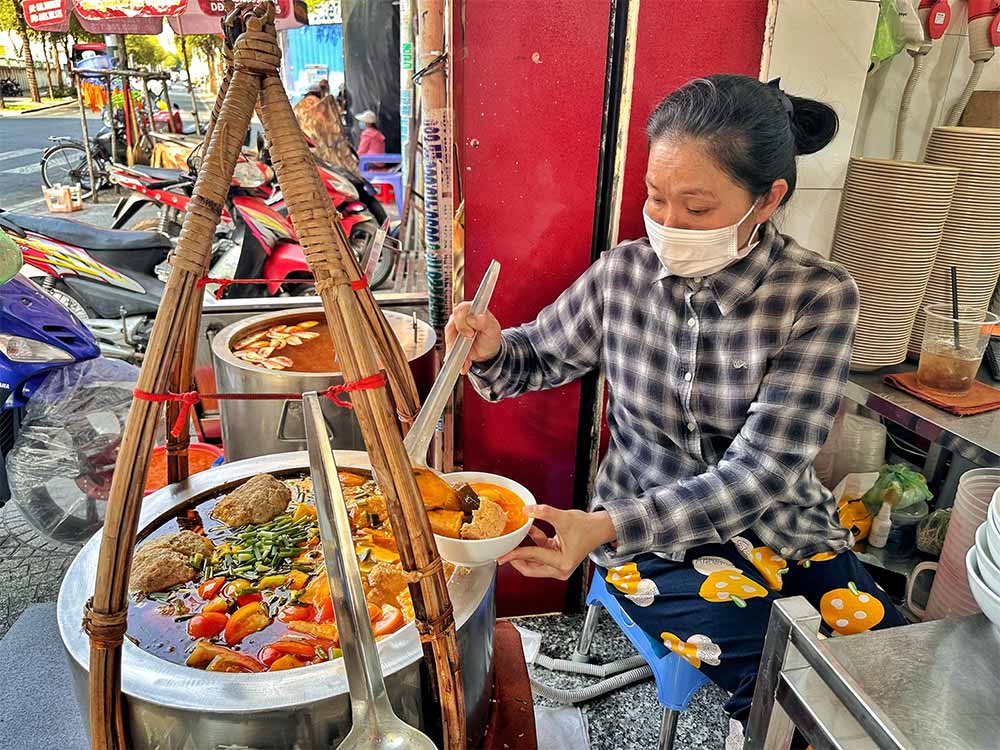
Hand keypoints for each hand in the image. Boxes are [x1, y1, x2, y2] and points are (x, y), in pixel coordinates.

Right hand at [445, 301, 502, 373]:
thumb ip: (484, 321)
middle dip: (458, 338)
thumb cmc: (491, 336)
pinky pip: (450, 350)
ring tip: (467, 361)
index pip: (460, 309)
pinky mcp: (451, 341)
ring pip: (449, 338)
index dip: (463, 321)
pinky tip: (464, 365)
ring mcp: (454, 329)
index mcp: (471, 309)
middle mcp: (460, 317)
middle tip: (468, 345)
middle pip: (451, 324)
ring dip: (457, 352)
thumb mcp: (493, 329)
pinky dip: (457, 358)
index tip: (470, 334)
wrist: (488, 351)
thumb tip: (472, 318)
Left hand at [498, 506, 616, 579]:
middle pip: (530, 569)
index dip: (515, 553)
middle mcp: (560, 569)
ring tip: (512, 541)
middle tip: (501, 552)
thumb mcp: (563, 518)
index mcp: (562, 563)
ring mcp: (558, 566)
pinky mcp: (557, 559)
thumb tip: (527, 510)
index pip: (533, 556)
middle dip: (515, 560)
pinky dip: (533, 544)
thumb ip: (544, 513)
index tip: (502, 554)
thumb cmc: (587, 527)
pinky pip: (539, 554)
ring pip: (533, 563)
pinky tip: (528, 531)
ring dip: (523, 551)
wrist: (600, 528)